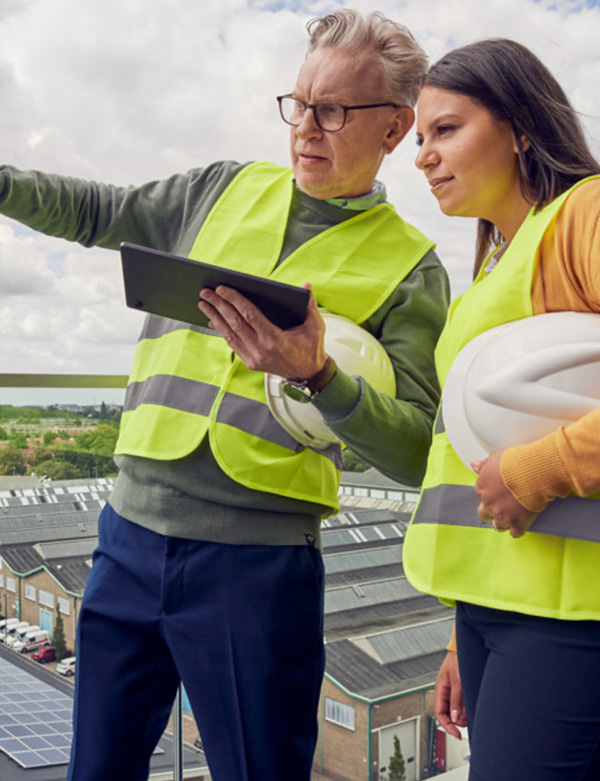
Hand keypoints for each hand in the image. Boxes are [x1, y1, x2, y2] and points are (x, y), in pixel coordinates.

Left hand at [198, 282, 327, 379]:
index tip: (222, 288)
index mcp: (275, 339)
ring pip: (229, 334)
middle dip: (218, 305)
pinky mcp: (250, 363)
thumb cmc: (311, 347)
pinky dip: (222, 330)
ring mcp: (254, 358)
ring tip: (204, 303)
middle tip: (206, 292)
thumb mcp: (315, 326)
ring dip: (215, 317)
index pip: (249, 314)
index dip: (234, 300)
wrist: (308, 374)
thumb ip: (311, 305)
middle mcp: (261, 349)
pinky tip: (214, 319)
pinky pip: (232, 344)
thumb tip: (306, 285)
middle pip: (235, 322)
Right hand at [434, 651, 466, 739]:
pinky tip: (472, 705)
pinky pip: (462, 704)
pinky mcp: (460, 690)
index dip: (447, 726)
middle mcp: (445, 692)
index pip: (439, 714)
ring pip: (455, 711)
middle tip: (468, 720)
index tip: (457, 734)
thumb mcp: (458, 680)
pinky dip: (467, 708)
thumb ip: (456, 699)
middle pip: (448, 714)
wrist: (464, 649)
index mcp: (440, 689)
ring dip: (463, 714)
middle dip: (457, 720)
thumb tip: (454, 717)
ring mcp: (452, 691)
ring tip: (471, 709)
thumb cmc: (458, 659)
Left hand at [471, 450, 537, 537]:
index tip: (500, 492)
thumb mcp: (495, 458)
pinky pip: (515, 533)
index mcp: (482, 488)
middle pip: (484, 514)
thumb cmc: (515, 462)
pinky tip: (522, 524)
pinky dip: (518, 529)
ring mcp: (502, 515)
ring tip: (513, 516)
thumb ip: (484, 465)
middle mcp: (489, 504)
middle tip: (504, 507)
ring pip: (498, 526)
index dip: (492, 495)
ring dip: (504, 522)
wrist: (532, 472)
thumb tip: (474, 465)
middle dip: (492, 512)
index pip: (482, 496)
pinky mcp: (517, 523)